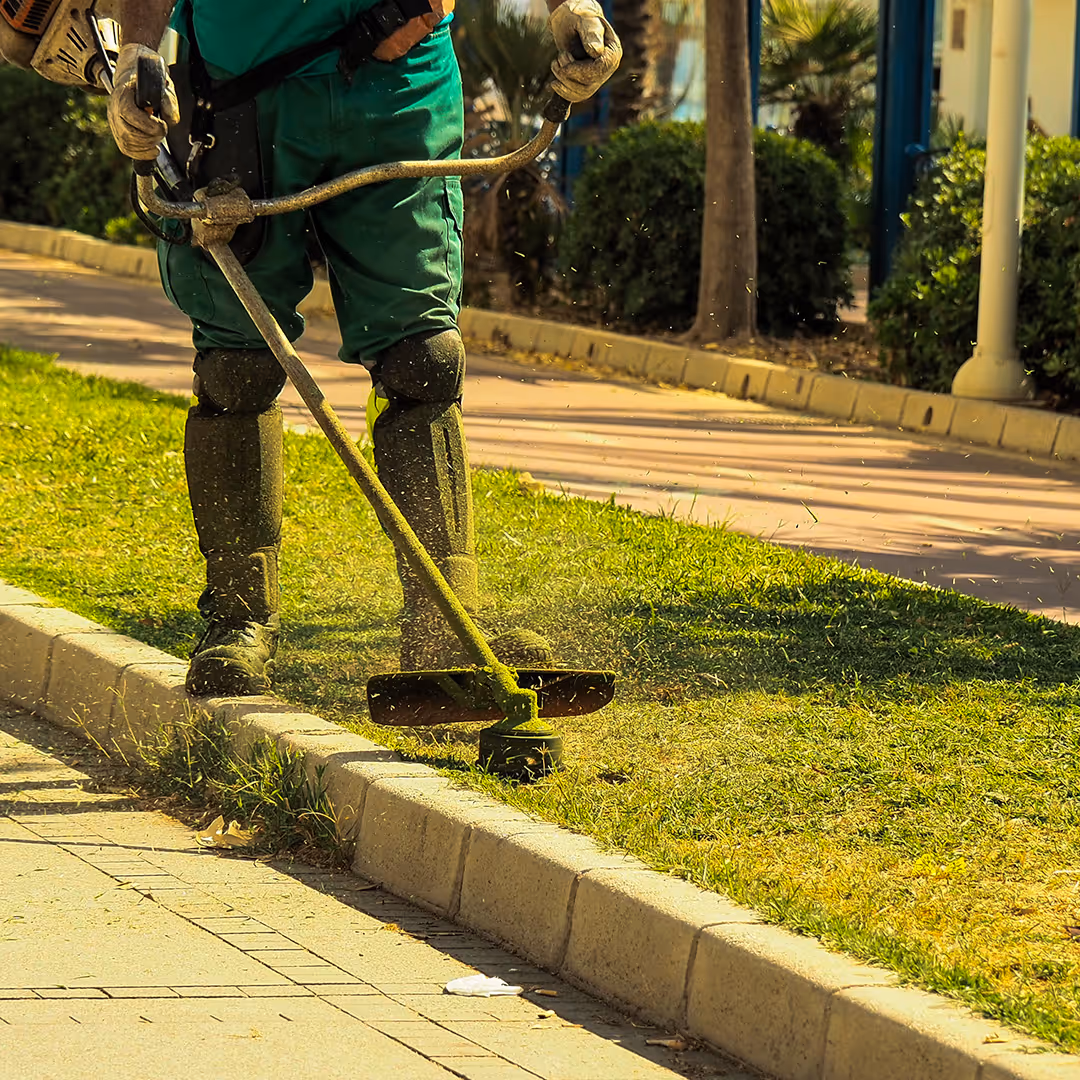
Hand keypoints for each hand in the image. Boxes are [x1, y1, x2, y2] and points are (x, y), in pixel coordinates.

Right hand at [107, 43, 178, 159]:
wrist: (134, 81)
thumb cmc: (149, 84)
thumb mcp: (162, 85)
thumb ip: (168, 100)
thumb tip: (170, 119)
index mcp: (123, 94)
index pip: (129, 114)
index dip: (149, 125)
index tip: (163, 125)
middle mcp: (114, 108)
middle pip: (128, 133)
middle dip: (150, 137)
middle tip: (162, 132)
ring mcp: (113, 121)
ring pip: (127, 143)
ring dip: (147, 146)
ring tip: (157, 138)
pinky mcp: (117, 131)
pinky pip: (126, 148)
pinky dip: (141, 154)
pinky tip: (153, 150)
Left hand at [547, 0, 620, 103]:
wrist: (569, 20)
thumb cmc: (577, 15)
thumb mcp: (583, 19)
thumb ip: (590, 33)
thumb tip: (596, 52)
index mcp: (612, 51)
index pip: (600, 69)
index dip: (580, 71)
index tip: (564, 64)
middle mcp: (608, 67)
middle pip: (590, 85)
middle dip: (569, 76)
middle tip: (557, 60)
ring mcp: (597, 76)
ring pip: (582, 93)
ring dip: (564, 83)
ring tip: (555, 64)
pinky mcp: (586, 83)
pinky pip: (576, 97)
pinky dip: (563, 93)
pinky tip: (554, 83)